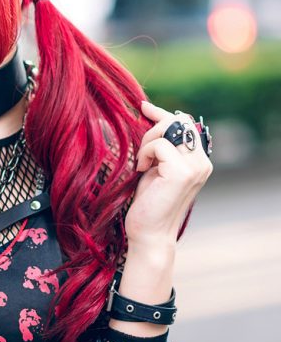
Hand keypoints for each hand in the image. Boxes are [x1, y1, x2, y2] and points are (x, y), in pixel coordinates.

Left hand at [125, 100, 212, 247]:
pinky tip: (141, 170)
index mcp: (199, 161)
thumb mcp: (155, 169)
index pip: (186, 124)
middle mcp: (202, 162)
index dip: (164, 114)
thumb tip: (151, 117)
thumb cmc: (149, 204)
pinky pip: (160, 144)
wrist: (149, 234)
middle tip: (140, 150)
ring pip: (169, 129)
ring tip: (141, 163)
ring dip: (147, 142)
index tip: (144, 107)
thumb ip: (160, 147)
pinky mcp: (182, 172)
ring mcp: (195, 167)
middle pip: (179, 122)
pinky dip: (145, 153)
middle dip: (154, 126)